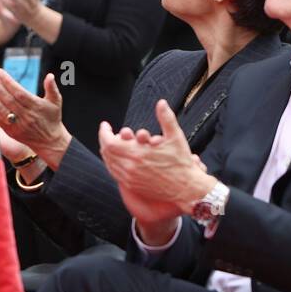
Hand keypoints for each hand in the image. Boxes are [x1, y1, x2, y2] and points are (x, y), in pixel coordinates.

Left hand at [0, 69, 70, 166]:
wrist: (50, 142)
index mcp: (36, 107)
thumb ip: (52, 88)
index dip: (8, 82)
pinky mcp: (10, 131)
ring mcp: (17, 124)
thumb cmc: (52, 119)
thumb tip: (50, 75)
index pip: (19, 93)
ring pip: (0, 108)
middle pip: (7, 99)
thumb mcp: (56, 102)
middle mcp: (26, 116)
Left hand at [98, 100, 215, 214]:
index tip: (105, 125)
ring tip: (112, 143)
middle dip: (105, 140)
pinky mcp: (132, 186)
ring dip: (108, 152)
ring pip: (109, 163)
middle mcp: (130, 167)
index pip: (109, 142)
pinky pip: (115, 173)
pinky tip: (116, 157)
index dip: (104, 132)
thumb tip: (161, 102)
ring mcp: (129, 178)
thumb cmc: (182, 163)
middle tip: (109, 133)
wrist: (186, 189)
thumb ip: (166, 118)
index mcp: (137, 154)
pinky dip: (112, 163)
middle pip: (106, 152)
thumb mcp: (176, 137)